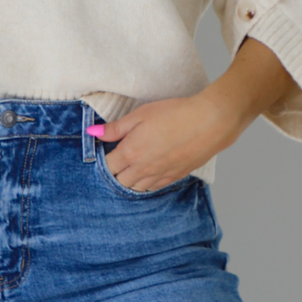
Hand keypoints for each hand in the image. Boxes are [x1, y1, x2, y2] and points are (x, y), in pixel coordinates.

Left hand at [92, 38, 295, 190]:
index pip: (107, 165)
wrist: (209, 122)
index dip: (104, 158)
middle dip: (115, 171)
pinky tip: (148, 172)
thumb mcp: (140, 115)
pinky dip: (146, 183)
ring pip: (136, 187)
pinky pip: (153, 188)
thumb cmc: (175, 113)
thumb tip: (93, 134)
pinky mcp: (174, 177)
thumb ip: (115, 128)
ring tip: (132, 166)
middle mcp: (142, 169)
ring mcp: (159, 176)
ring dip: (129, 179)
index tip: (107, 149)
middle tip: (118, 158)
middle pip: (119, 180)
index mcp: (130, 153)